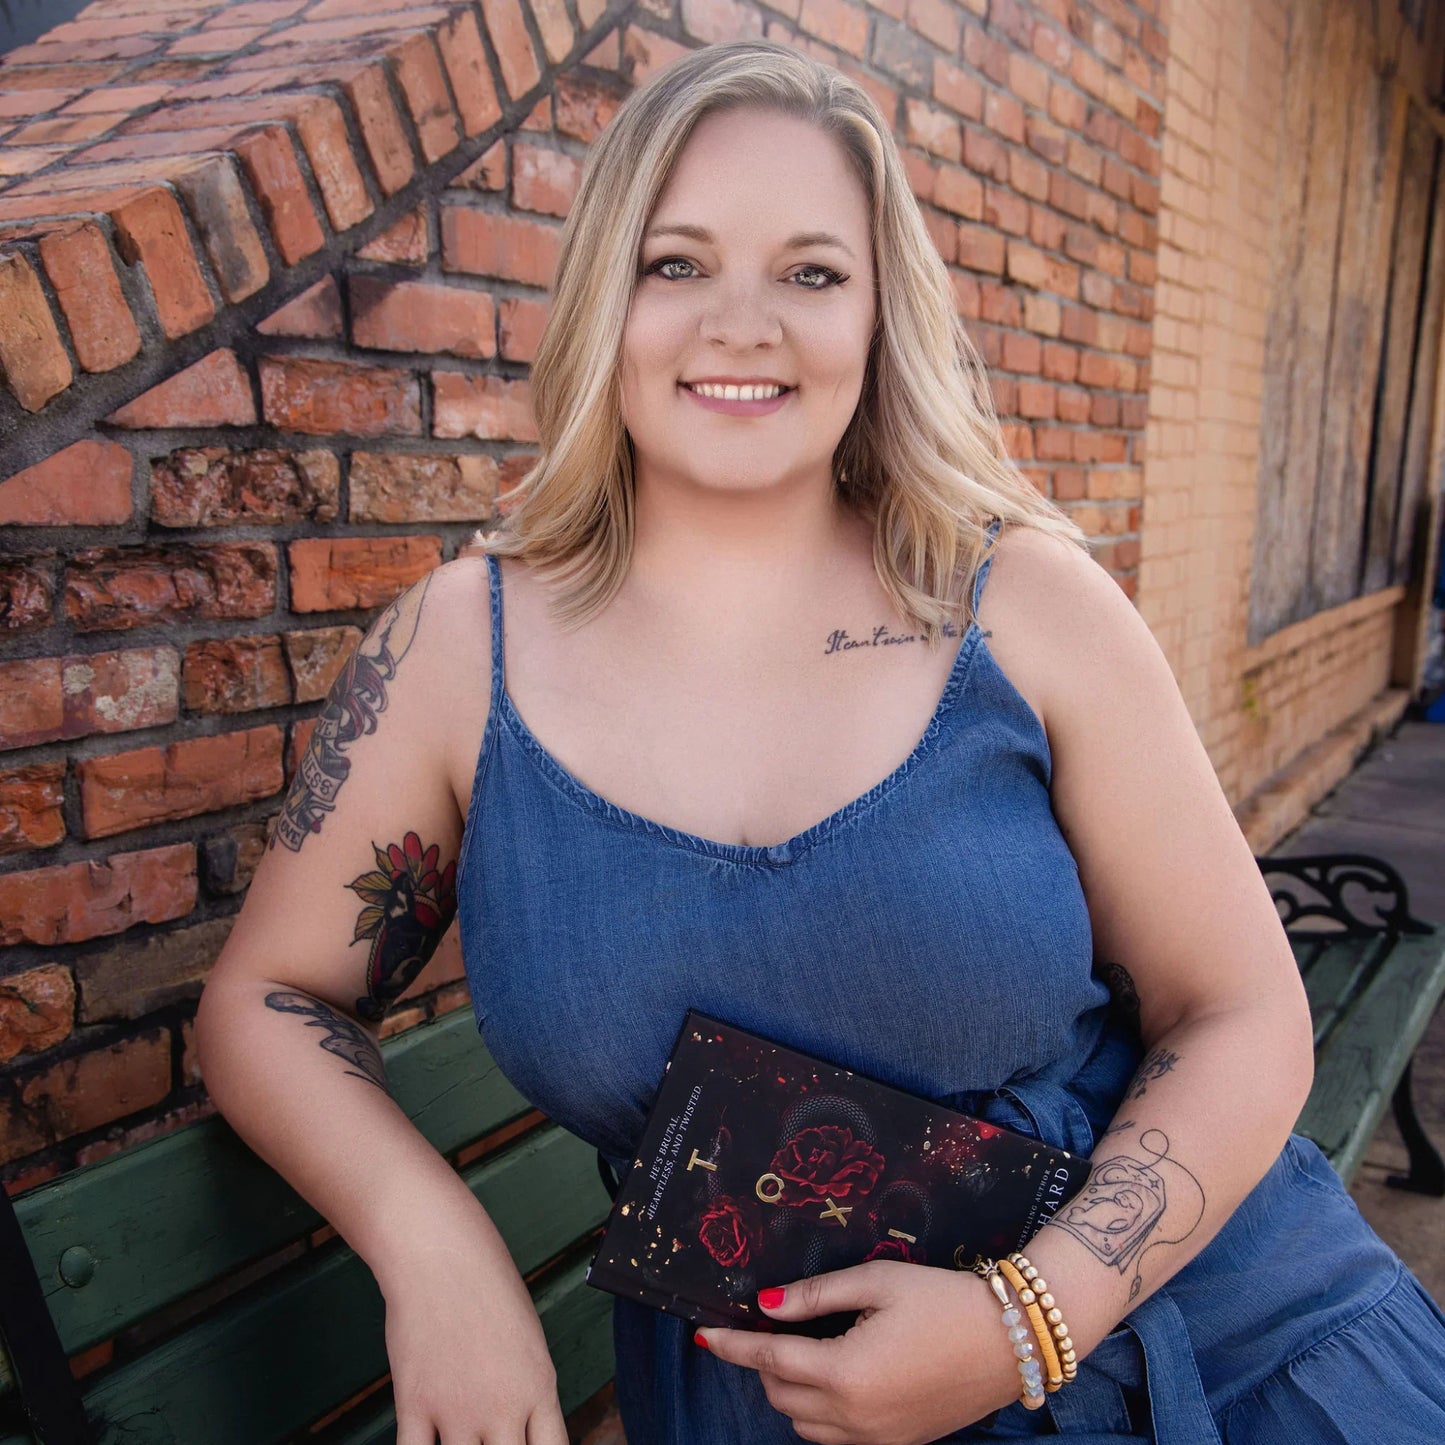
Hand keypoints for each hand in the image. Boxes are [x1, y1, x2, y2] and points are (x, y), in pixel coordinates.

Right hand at [384, 1239, 567, 1444]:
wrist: (442, 1254)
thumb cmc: (487, 1283)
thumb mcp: (527, 1336)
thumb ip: (526, 1389)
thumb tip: (520, 1425)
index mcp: (539, 1387)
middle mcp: (502, 1408)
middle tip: (488, 1440)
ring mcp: (457, 1411)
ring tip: (458, 1436)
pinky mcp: (414, 1406)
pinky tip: (423, 1442)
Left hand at [695, 1260, 1021, 1444]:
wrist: (1011, 1340)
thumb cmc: (943, 1300)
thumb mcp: (876, 1282)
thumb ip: (815, 1295)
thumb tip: (765, 1304)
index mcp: (845, 1373)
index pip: (769, 1359)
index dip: (732, 1345)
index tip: (704, 1334)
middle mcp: (855, 1416)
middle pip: (781, 1395)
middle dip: (764, 1362)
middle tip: (772, 1325)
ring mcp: (878, 1438)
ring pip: (805, 1425)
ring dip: (791, 1390)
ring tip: (803, 1350)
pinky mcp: (898, 1444)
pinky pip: (837, 1437)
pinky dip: (821, 1412)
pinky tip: (835, 1376)